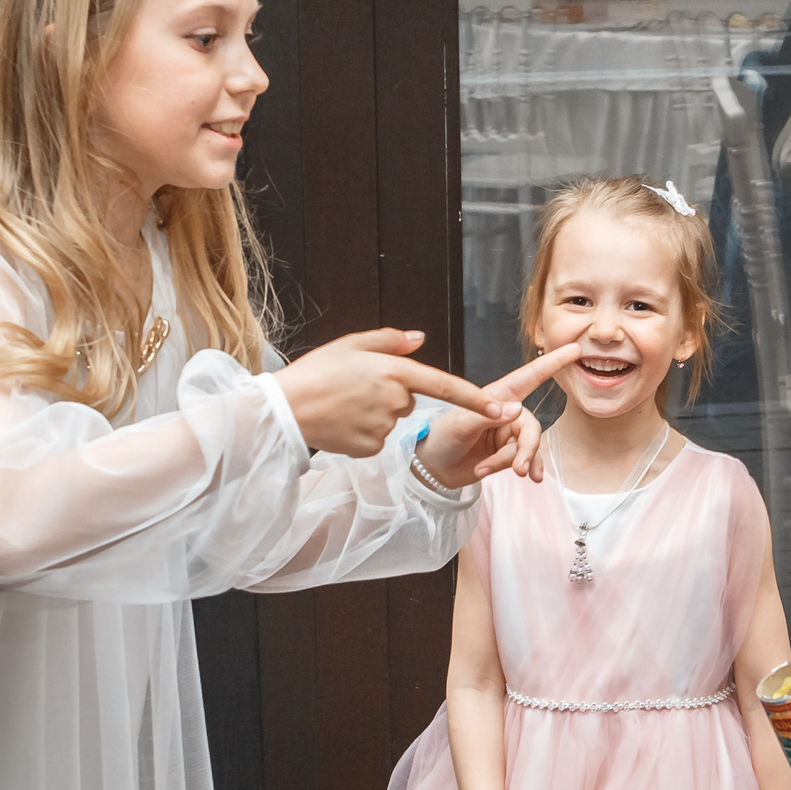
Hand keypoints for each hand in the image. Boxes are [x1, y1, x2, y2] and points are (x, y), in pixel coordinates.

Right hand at [275, 329, 522, 458]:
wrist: (284, 411)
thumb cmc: (315, 372)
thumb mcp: (350, 345)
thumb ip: (390, 341)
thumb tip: (419, 340)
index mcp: (394, 371)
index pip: (447, 386)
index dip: (478, 400)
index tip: (506, 410)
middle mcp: (395, 401)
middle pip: (408, 399)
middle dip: (388, 394)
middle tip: (352, 388)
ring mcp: (384, 428)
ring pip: (392, 420)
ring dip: (374, 413)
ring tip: (341, 405)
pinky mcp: (372, 449)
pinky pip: (378, 439)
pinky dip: (363, 432)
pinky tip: (341, 423)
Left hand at [419, 345, 582, 487]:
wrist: (433, 469)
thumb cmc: (441, 438)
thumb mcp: (459, 425)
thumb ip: (487, 415)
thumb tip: (518, 410)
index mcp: (496, 396)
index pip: (529, 377)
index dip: (552, 363)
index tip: (574, 350)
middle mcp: (506, 412)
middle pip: (531, 427)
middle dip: (526, 448)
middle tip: (519, 469)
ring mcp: (508, 434)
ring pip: (527, 447)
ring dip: (513, 462)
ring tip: (488, 471)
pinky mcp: (509, 453)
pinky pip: (526, 460)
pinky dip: (523, 469)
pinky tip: (527, 477)